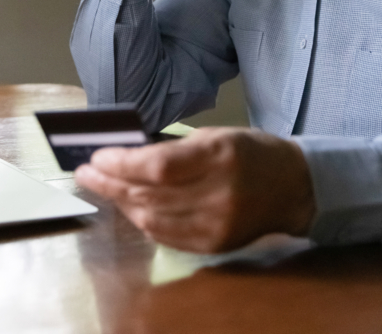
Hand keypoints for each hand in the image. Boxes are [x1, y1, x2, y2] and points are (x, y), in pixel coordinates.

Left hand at [74, 127, 315, 253]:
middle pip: (149, 194)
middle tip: (87, 172)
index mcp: (220, 157)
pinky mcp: (214, 245)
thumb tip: (125, 156)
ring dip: (122, 202)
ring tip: (104, 186)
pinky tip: (131, 206)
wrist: (294, 187)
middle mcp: (218, 194)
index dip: (121, 164)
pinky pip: (165, 236)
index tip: (98, 157)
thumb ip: (173, 149)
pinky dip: (143, 221)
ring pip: (152, 218)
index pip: (157, 166)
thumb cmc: (251, 152)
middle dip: (111, 183)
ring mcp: (216, 224)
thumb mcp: (215, 136)